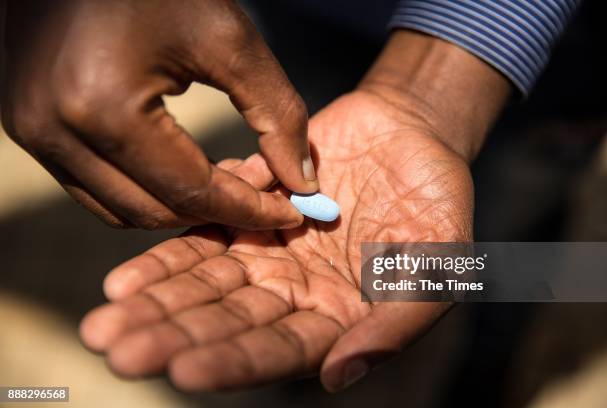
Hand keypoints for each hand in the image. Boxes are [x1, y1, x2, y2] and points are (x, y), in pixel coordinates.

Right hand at [1, 0, 316, 229]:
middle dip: (217, 212)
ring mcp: (33, 131)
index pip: (191, 192)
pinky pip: (95, 187)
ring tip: (225, 181)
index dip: (249, 211)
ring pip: (121, 209)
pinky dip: (144, 189)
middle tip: (262, 193)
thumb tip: (303, 180)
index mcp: (103, 108)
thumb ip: (275, 113)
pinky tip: (181, 167)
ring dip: (178, 206)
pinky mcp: (29, 125)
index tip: (293, 215)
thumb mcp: (229, 38)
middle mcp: (53, 131)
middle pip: (154, 211)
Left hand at [80, 89, 474, 390]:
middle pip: (227, 323)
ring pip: (205, 285)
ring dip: (157, 304)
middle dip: (173, 338)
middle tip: (117, 352)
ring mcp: (268, 254)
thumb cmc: (438, 204)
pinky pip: (204, 236)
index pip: (280, 350)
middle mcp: (295, 294)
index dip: (234, 361)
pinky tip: (125, 279)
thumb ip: (394, 323)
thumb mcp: (436, 265)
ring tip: (107, 322)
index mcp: (338, 319)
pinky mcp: (249, 214)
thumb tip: (336, 376)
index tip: (183, 370)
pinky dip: (167, 257)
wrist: (411, 134)